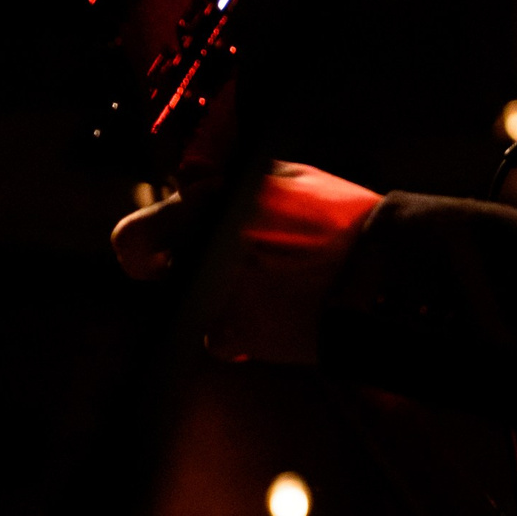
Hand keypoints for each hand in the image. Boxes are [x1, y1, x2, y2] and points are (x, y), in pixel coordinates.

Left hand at [112, 160, 381, 364]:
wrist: (382, 275)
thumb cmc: (342, 222)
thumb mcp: (287, 178)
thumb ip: (229, 181)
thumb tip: (192, 179)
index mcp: (207, 211)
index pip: (134, 238)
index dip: (148, 244)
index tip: (159, 252)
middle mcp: (201, 257)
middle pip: (170, 272)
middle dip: (195, 266)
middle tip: (237, 262)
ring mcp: (215, 300)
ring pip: (196, 305)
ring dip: (221, 297)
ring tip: (270, 285)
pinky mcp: (239, 337)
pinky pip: (222, 337)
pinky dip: (244, 330)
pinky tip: (279, 312)